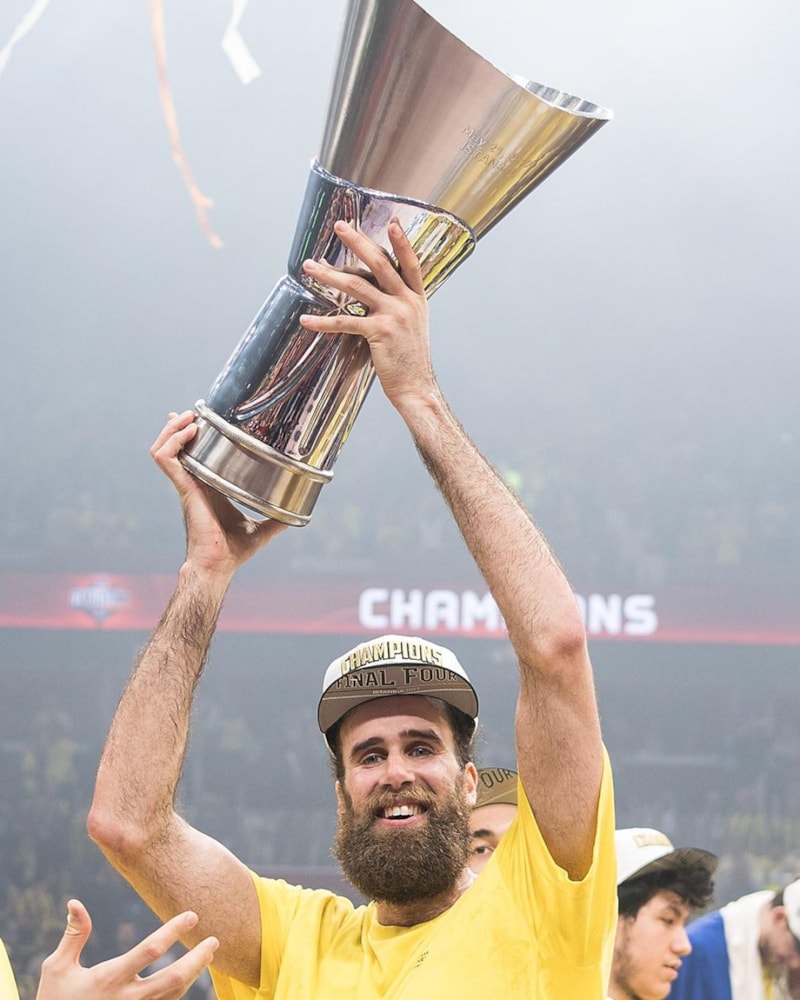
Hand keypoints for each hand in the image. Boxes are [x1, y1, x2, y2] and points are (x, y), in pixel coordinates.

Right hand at [36, 899, 217, 999]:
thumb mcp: (57, 969)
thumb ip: (73, 935)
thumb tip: (75, 902)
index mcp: (109, 978)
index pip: (150, 950)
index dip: (173, 931)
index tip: (192, 916)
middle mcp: (126, 999)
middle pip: (173, 979)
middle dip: (197, 959)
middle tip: (214, 941)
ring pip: (174, 995)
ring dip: (194, 975)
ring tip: (207, 956)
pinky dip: (180, 992)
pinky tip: (188, 978)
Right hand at [150, 410, 286, 575]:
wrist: (219, 564)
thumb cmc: (234, 551)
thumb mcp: (261, 528)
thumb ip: (277, 519)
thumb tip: (298, 514)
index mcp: (208, 488)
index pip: (194, 456)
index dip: (189, 437)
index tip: (196, 419)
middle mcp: (194, 483)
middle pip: (174, 446)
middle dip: (179, 425)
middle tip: (194, 412)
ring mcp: (186, 485)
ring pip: (164, 449)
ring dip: (172, 429)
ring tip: (189, 418)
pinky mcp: (184, 489)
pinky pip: (166, 460)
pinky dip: (172, 443)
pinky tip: (189, 433)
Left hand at [298, 219, 436, 411]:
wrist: (416, 387)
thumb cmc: (409, 358)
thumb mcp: (411, 324)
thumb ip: (396, 303)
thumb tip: (369, 289)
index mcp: (417, 298)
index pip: (410, 263)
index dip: (402, 242)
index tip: (391, 222)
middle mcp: (407, 302)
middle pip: (380, 263)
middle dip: (357, 242)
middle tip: (339, 227)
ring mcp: (393, 315)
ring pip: (357, 286)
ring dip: (329, 275)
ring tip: (310, 267)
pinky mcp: (378, 332)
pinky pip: (345, 321)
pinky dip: (323, 321)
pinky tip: (307, 320)